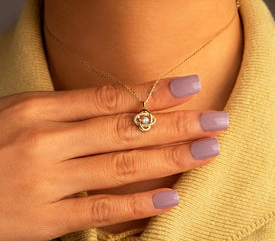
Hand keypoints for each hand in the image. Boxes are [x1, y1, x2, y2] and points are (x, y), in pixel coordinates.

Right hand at [0, 75, 227, 240]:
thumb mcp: (26, 113)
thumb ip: (72, 112)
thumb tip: (124, 106)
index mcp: (40, 108)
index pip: (112, 96)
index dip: (155, 91)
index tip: (191, 86)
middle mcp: (47, 141)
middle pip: (126, 128)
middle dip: (177, 124)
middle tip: (216, 120)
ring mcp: (46, 181)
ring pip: (121, 166)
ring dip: (170, 160)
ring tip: (207, 152)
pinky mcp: (42, 220)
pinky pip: (99, 210)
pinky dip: (137, 206)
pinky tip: (170, 197)